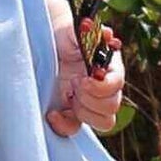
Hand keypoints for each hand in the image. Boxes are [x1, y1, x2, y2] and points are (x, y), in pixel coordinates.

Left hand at [46, 16, 123, 137]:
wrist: (44, 42)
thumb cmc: (64, 34)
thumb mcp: (75, 30)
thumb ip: (89, 32)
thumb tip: (106, 33)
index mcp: (109, 68)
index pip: (117, 84)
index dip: (101, 86)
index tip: (82, 78)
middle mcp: (103, 88)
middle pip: (112, 107)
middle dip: (90, 98)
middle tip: (73, 83)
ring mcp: (89, 102)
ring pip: (104, 122)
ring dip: (84, 112)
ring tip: (68, 95)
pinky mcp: (72, 113)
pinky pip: (75, 130)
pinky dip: (64, 126)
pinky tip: (53, 113)